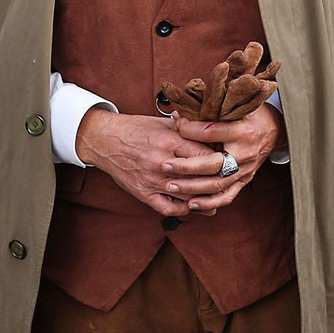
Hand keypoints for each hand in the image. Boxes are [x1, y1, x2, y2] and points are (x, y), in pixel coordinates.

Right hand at [76, 107, 226, 218]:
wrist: (104, 140)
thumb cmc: (137, 129)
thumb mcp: (164, 123)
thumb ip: (189, 128)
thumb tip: (214, 130)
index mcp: (169, 142)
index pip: (205, 155)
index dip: (220, 158)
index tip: (229, 159)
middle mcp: (161, 163)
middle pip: (199, 177)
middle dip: (217, 179)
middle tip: (229, 178)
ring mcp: (152, 181)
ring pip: (188, 196)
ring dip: (205, 198)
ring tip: (218, 194)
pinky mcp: (143, 194)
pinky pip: (169, 208)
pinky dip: (185, 209)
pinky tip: (194, 204)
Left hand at [172, 102, 284, 211]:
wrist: (276, 129)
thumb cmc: (253, 114)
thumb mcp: (235, 106)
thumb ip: (209, 110)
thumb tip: (177, 114)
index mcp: (242, 131)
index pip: (210, 131)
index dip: (189, 129)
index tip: (176, 124)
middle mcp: (244, 153)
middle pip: (212, 164)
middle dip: (185, 166)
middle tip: (165, 165)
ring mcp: (245, 169)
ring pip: (216, 184)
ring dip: (192, 187)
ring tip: (171, 186)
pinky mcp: (245, 180)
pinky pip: (227, 196)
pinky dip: (209, 202)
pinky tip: (191, 203)